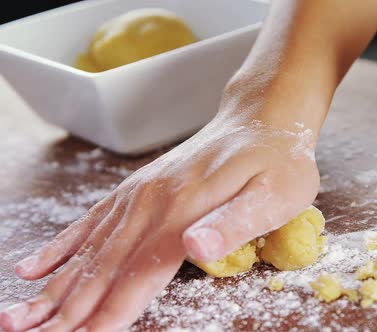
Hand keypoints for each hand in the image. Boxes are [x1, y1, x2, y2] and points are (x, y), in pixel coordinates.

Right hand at [0, 87, 319, 330]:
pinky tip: (36, 266)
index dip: (109, 315)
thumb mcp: (275, 195)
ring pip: (90, 248)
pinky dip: (62, 247)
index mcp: (184, 213)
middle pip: (103, 268)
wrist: (262, 117)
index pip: (139, 275)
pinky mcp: (139, 187)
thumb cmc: (278, 162)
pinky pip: (92, 221)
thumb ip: (234, 224)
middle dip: (65, 311)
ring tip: (17, 315)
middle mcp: (152, 203)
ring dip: (54, 286)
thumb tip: (193, 246)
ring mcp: (141, 193)